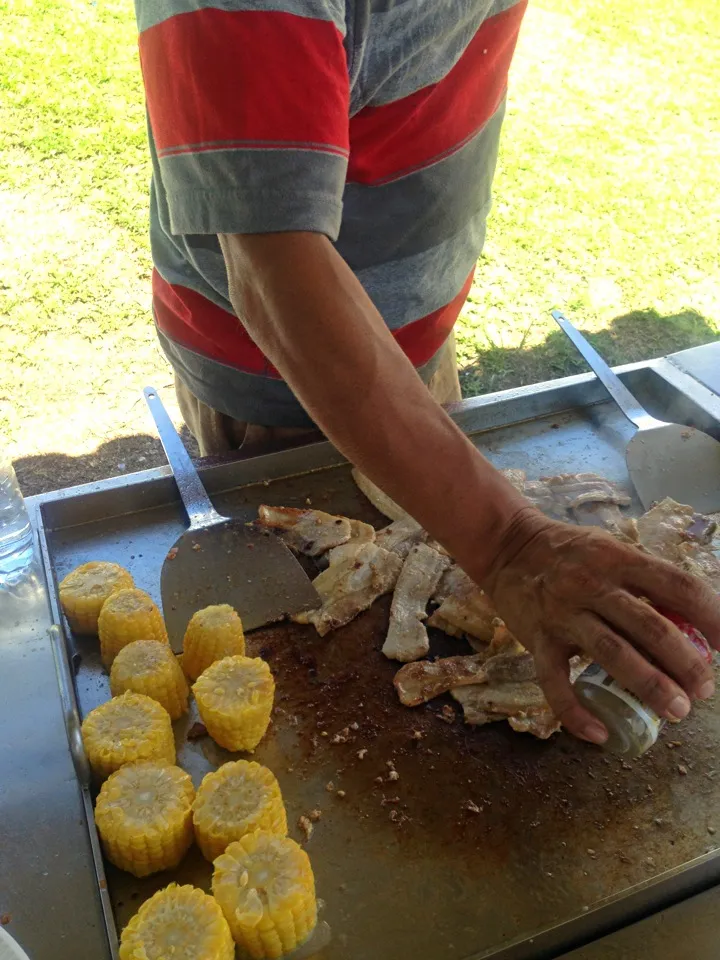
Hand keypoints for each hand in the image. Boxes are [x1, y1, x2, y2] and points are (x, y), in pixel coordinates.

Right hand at [479, 508, 719, 743]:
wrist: (508, 547)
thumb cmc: (570, 553)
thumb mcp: (611, 551)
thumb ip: (644, 580)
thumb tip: (691, 621)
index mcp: (619, 559)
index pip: (677, 586)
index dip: (711, 616)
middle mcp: (593, 584)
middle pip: (649, 626)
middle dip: (684, 663)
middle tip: (703, 689)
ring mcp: (563, 613)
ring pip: (611, 653)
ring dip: (648, 685)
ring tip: (676, 711)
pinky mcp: (537, 638)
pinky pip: (555, 681)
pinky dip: (576, 712)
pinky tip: (599, 734)